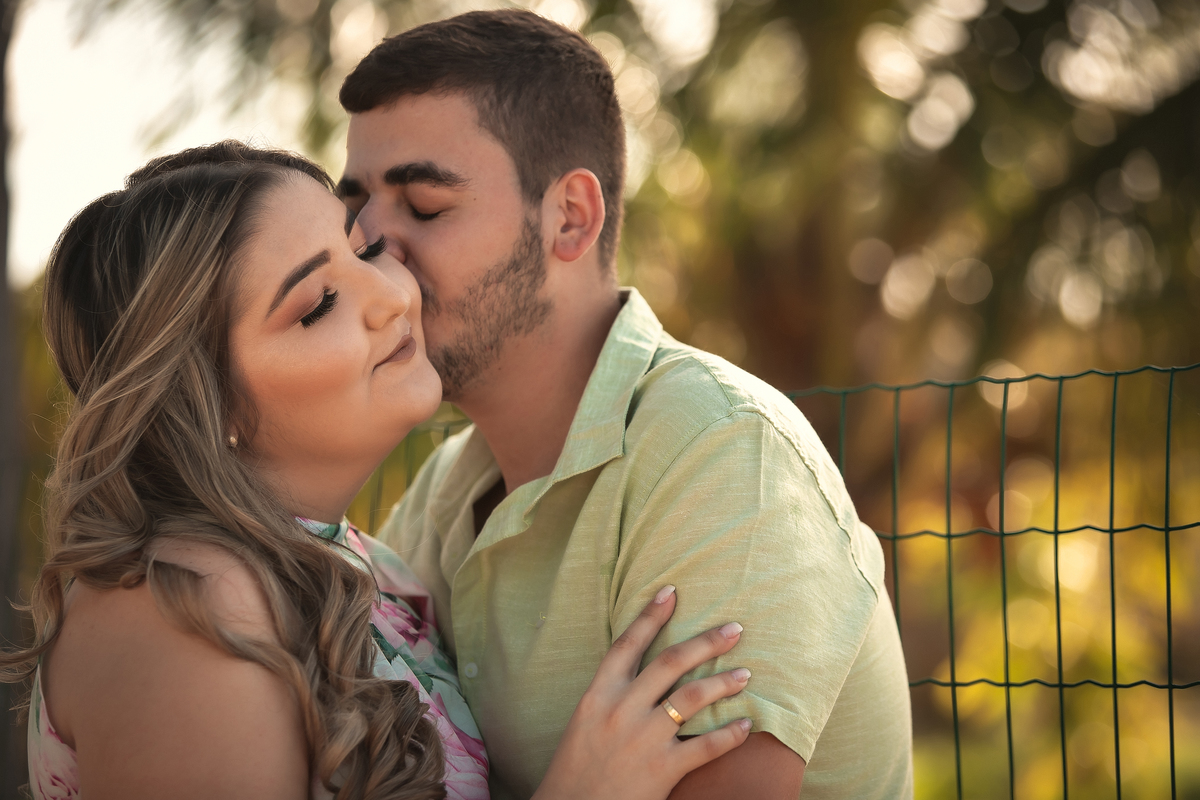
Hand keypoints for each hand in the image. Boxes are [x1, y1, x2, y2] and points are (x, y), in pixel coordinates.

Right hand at [531, 586, 751, 799]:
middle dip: (706, 642)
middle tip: (735, 629)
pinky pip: (705, 746)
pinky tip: (747, 725)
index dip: (650, 615)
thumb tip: (644, 672)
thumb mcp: (585, 721)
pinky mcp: (661, 769)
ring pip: (692, 697)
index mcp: (598, 695)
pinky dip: (730, 734)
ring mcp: (643, 739)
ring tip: (745, 674)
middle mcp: (621, 709)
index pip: (627, 644)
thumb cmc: (576, 769)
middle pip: (670, 662)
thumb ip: (612, 696)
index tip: (672, 592)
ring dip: (723, 682)